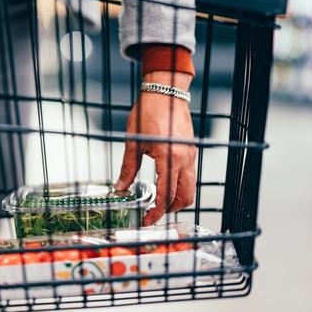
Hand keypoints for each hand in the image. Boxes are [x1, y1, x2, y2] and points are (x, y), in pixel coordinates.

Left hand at [115, 71, 195, 224]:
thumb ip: (128, 168)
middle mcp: (184, 159)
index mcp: (169, 158)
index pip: (165, 195)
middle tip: (153, 213)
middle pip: (184, 196)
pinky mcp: (191, 150)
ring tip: (159, 201)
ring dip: (176, 198)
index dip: (156, 212)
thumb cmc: (148, 111)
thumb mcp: (133, 141)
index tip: (147, 221)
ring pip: (190, 187)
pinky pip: (189, 175)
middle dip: (169, 209)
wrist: (166, 91)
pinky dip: (179, 185)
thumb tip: (120, 187)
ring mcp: (190, 155)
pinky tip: (164, 183)